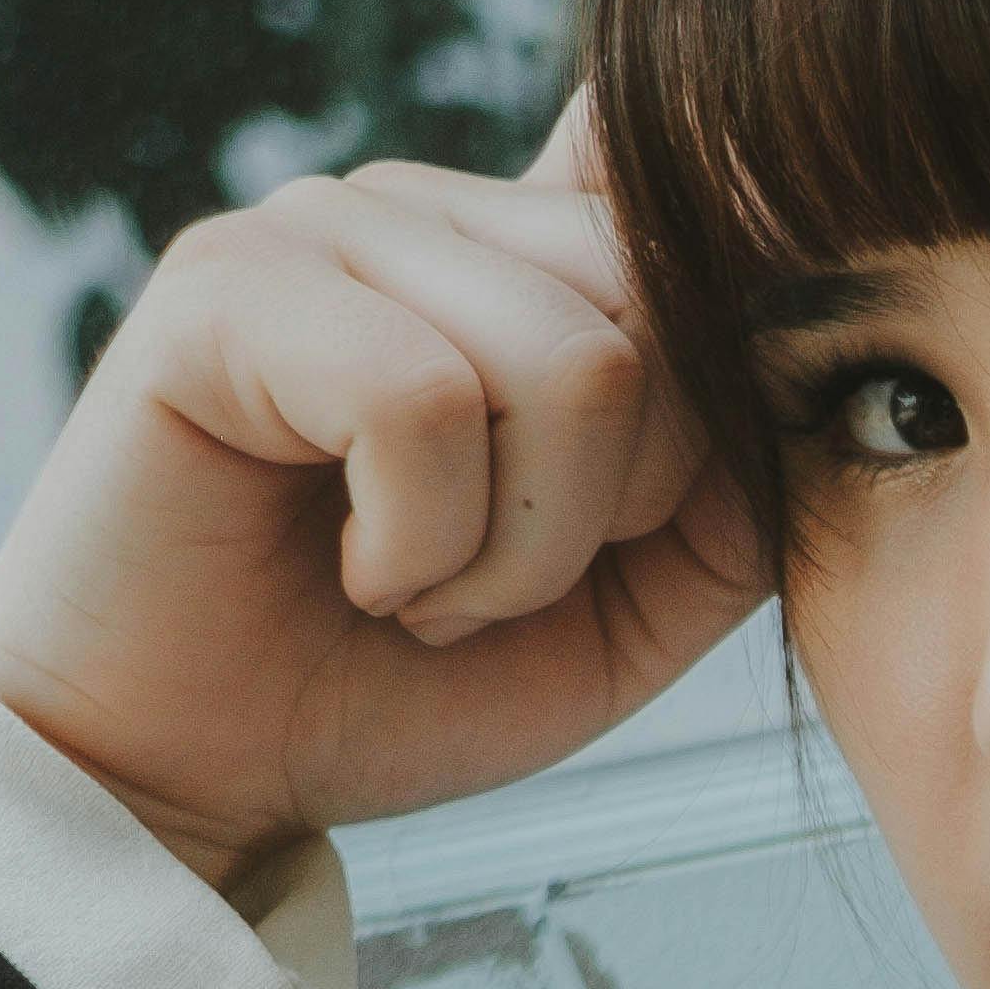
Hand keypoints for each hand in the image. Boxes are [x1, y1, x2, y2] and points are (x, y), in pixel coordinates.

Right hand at [0, 100, 768, 885]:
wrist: (192, 779)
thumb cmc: (396, 685)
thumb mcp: (628, 604)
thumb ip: (728, 479)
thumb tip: (797, 355)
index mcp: (517, 256)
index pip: (692, 221)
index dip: (717, 384)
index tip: (644, 522)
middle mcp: (424, 209)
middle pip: (661, 312)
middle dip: (610, 509)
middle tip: (485, 587)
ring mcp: (318, 229)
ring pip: (572, 361)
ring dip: (516, 548)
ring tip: (415, 590)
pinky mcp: (222, 289)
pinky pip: (426, 400)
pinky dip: (419, 543)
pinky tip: (354, 575)